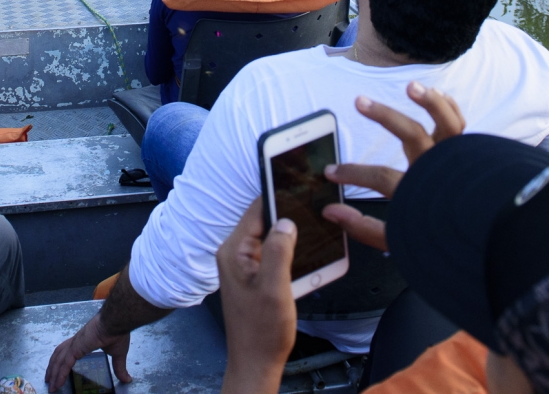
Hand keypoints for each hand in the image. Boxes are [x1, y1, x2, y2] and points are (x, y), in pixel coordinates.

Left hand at [44, 312, 130, 391]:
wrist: (116, 322)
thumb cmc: (117, 332)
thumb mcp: (118, 354)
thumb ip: (119, 368)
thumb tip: (127, 378)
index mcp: (84, 340)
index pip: (68, 351)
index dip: (62, 360)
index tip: (59, 369)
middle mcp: (77, 341)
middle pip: (59, 354)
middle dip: (53, 367)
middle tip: (49, 379)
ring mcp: (75, 343)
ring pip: (59, 359)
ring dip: (53, 372)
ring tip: (51, 384)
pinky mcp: (76, 347)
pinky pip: (65, 363)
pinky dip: (60, 373)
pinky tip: (57, 382)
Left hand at [218, 197, 297, 393]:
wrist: (256, 362)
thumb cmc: (261, 332)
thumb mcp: (274, 289)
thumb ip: (279, 251)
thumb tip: (286, 221)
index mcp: (234, 252)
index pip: (256, 210)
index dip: (278, 197)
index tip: (300, 186)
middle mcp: (235, 255)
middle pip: (265, 221)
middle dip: (288, 217)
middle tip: (313, 210)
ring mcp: (244, 266)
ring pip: (271, 238)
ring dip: (291, 237)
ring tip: (315, 232)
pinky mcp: (254, 277)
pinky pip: (274, 255)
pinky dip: (290, 254)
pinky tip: (308, 257)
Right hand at [322, 82, 464, 250]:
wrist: (492, 244)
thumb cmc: (445, 243)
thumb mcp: (399, 241)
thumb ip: (364, 228)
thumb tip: (331, 212)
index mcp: (419, 192)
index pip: (379, 176)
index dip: (351, 172)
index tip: (331, 172)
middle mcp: (440, 171)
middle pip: (412, 135)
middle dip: (384, 116)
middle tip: (360, 102)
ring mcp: (459, 160)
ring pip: (448, 124)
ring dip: (430, 101)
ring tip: (411, 85)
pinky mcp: (472, 153)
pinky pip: (463, 125)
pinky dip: (450, 107)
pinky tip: (437, 93)